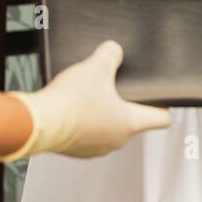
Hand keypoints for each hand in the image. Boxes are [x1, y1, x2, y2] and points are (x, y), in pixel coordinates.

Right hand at [6, 41, 170, 159]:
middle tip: (115, 88)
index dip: (163, 106)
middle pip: (133, 122)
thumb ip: (111, 54)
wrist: (37, 123)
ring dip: (103, 114)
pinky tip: (73, 108)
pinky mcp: (77, 150)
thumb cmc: (69, 100)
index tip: (158, 98)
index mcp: (130, 123)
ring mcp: (96, 149)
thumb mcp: (95, 67)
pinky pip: (88, 135)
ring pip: (109, 129)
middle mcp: (117, 141)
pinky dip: (84, 123)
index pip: (162, 119)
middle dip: (126, 104)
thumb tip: (114, 50)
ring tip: (90, 96)